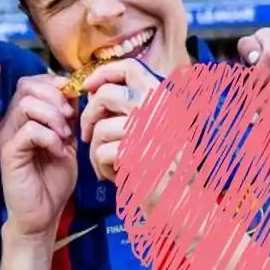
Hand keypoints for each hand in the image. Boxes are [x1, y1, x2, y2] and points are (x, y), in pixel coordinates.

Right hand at [0, 75, 77, 238]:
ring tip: (66, 138)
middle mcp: (11, 123)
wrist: (43, 216)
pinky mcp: (9, 153)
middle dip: (56, 98)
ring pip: (26, 105)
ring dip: (54, 118)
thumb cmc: (53, 181)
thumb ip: (68, 117)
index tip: (73, 101)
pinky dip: (50, 138)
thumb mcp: (67, 141)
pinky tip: (59, 153)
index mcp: (23, 117)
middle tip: (71, 120)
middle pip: (27, 86)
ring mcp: (7, 137)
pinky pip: (29, 130)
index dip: (54, 84)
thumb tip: (76, 91)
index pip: (31, 81)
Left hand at [80, 60, 160, 182]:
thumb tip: (95, 89)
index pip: (130, 68)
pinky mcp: (137, 153)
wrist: (183, 202)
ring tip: (108, 164)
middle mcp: (160, 109)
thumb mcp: (157, 127)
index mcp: (165, 99)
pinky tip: (115, 177)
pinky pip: (101, 153)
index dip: (103, 73)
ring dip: (95, 149)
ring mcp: (149, 130)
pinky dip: (101, 168)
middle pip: (105, 94)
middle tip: (86, 135)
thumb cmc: (165, 167)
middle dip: (88, 115)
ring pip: (99, 128)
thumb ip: (132, 106)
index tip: (88, 87)